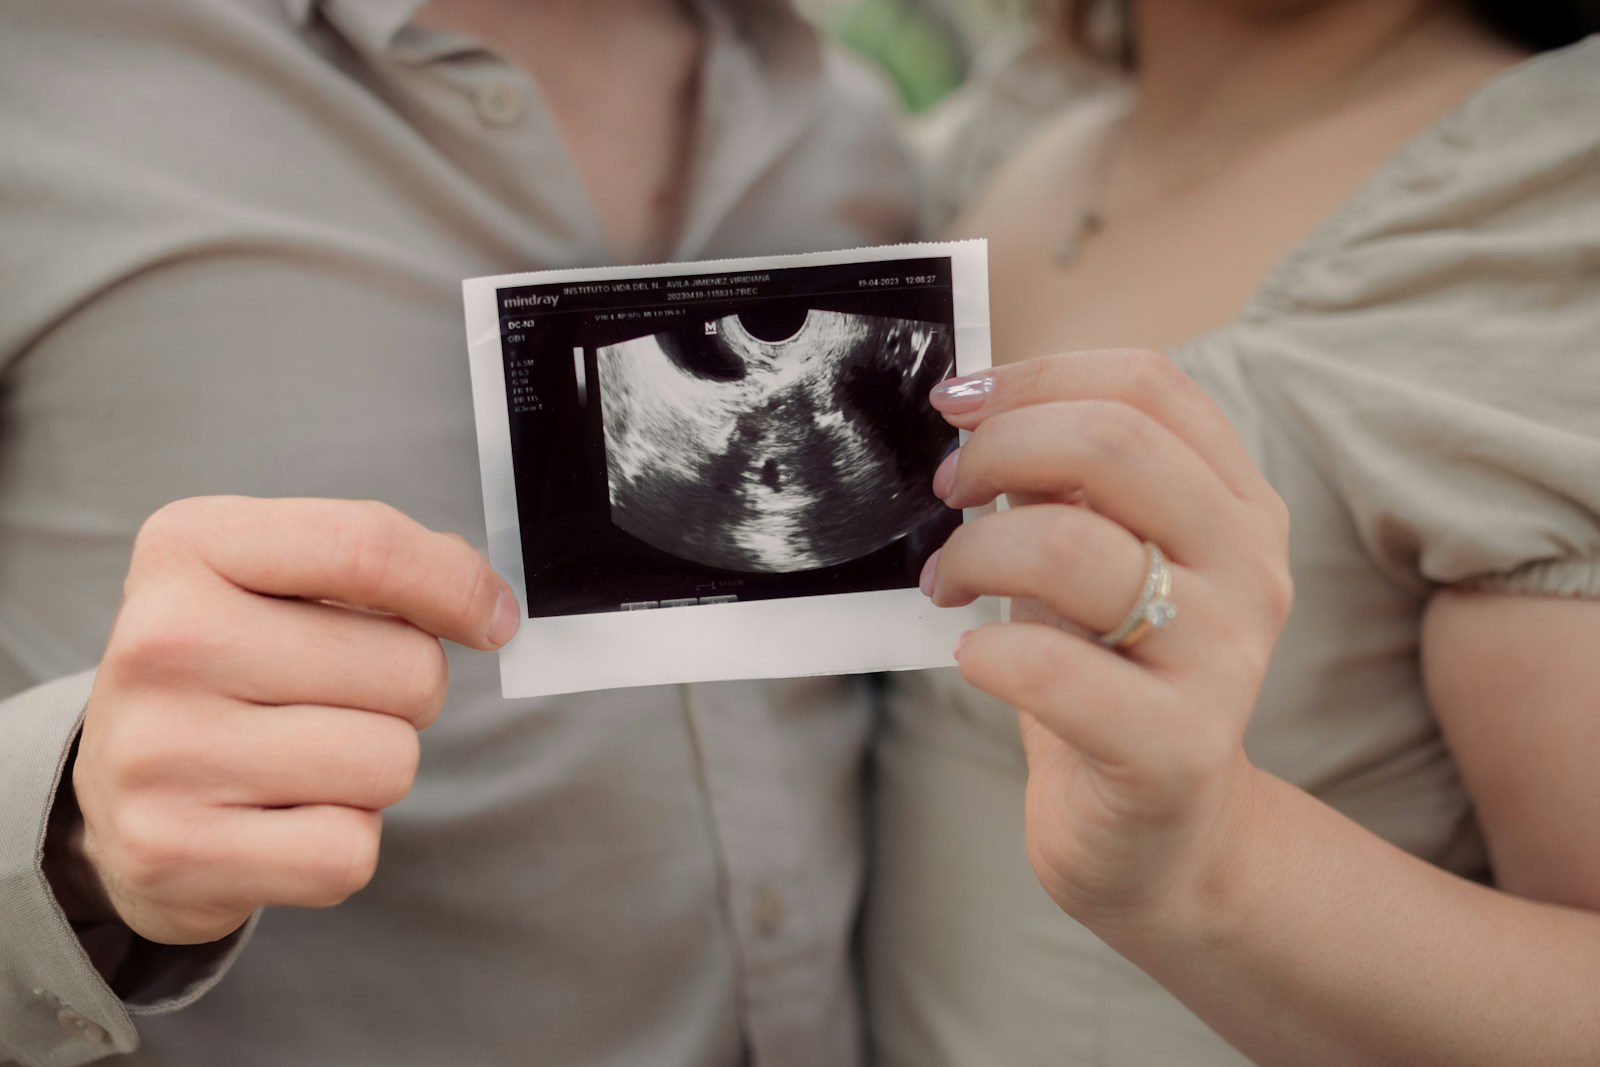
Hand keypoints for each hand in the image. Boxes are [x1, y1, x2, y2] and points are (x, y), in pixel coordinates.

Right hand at [62, 497, 518, 943]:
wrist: (115, 796)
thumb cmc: (228, 671)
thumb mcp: (274, 579)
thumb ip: (381, 566)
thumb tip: (489, 603)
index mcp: (188, 546)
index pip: (369, 548)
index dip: (458, 587)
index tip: (492, 618)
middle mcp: (161, 641)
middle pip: (408, 668)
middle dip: (410, 692)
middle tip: (341, 701)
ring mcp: (161, 752)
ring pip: (390, 763)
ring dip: (376, 771)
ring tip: (304, 759)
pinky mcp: (174, 852)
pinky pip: (349, 851)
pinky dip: (342, 844)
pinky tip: (281, 820)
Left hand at [920, 352, 1291, 930]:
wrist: (1158, 834)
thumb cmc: (1111, 677)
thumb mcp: (1097, 559)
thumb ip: (1065, 486)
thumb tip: (978, 412)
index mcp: (1237, 503)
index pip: (1148, 386)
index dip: (1038, 376)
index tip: (957, 403)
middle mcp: (1251, 567)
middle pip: (1114, 445)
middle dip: (999, 451)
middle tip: (946, 491)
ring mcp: (1225, 657)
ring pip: (1072, 547)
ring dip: (976, 552)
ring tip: (947, 583)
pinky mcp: (1178, 747)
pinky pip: (1054, 670)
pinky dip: (987, 653)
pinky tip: (973, 660)